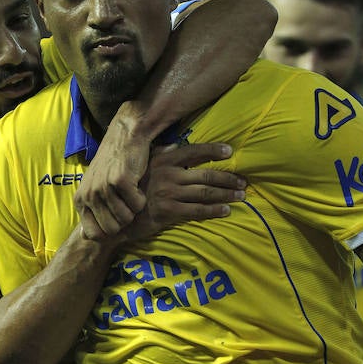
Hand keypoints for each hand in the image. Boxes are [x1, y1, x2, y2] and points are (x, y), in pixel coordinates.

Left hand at [74, 110, 150, 238]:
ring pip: (126, 218)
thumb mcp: (94, 188)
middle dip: (125, 220)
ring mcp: (103, 188)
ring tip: (130, 191)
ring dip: (134, 208)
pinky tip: (136, 183)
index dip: (110, 231)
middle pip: (112, 229)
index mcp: (80, 200)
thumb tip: (86, 239)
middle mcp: (89, 195)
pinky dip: (142, 197)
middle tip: (126, 202)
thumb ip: (91, 211)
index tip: (117, 217)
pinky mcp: (120, 181)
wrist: (125, 136)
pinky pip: (137, 205)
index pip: (94, 235)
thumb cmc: (112, 165)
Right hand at [126, 142, 245, 241]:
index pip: (193, 151)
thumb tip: (176, 147)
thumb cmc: (133, 191)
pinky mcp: (168, 211)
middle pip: (206, 174)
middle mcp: (167, 175)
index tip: (230, 151)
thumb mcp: (143, 168)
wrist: (119, 217)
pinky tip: (226, 211)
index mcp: (163, 161)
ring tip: (240, 195)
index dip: (213, 150)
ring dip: (226, 194)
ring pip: (205, 192)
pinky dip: (214, 211)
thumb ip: (160, 156)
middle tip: (243, 181)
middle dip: (228, 178)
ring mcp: (168, 193)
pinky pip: (197, 211)